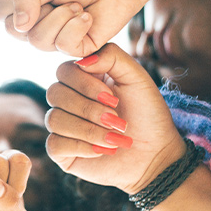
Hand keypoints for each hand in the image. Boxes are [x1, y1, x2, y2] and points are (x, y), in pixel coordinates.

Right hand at [0, 0, 86, 52]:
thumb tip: (19, 25)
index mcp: (25, 8)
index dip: (12, 2)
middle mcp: (35, 27)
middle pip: (15, 30)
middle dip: (39, 9)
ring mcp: (53, 41)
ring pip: (38, 40)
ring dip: (62, 17)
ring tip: (78, 7)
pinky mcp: (74, 51)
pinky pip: (62, 45)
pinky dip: (77, 26)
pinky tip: (88, 18)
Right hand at [45, 43, 184, 193]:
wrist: (156, 154)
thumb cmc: (147, 114)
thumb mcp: (136, 77)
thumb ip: (111, 56)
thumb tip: (81, 61)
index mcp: (81, 79)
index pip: (63, 71)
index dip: (85, 84)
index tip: (114, 99)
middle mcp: (67, 100)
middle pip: (55, 94)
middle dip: (89, 110)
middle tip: (118, 121)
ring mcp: (61, 125)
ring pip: (54, 119)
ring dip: (89, 131)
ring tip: (115, 139)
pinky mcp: (60, 151)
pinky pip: (55, 145)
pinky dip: (82, 148)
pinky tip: (103, 151)